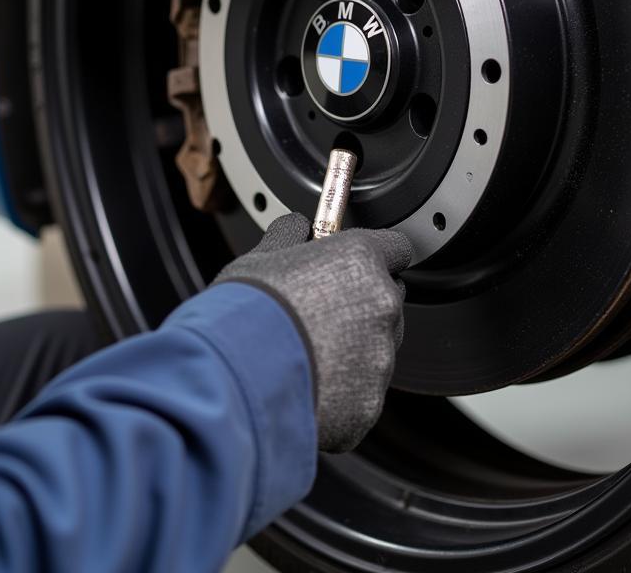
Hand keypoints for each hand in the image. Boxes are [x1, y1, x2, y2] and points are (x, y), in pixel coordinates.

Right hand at [214, 213, 412, 452]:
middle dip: (362, 306)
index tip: (355, 265)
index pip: (396, 248)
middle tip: (320, 313)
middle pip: (388, 301)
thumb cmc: (245, 312)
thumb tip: (297, 228)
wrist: (234, 375)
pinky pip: (362, 394)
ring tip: (305, 354)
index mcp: (359, 261)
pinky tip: (307, 384)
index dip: (375, 257)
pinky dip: (342, 393)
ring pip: (377, 350)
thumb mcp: (261, 257)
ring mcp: (379, 358)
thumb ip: (290, 236)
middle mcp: (380, 305)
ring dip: (352, 351)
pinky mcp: (369, 403)